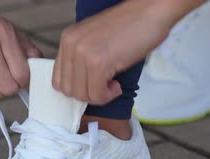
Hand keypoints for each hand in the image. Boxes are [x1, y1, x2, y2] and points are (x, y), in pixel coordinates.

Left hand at [52, 0, 192, 104]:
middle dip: (88, 94)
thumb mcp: (96, 40)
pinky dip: (108, 95)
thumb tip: (81, 86)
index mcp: (68, 39)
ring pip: (82, 95)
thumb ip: (82, 58)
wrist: (151, 11)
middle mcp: (71, 45)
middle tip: (106, 86)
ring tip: (113, 84)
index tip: (94, 85)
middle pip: (68, 90)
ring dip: (99, 96)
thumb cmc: (131, 25)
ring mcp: (83, 53)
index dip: (77, 88)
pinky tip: (118, 84)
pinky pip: (97, 94)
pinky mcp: (98, 62)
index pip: (58, 79)